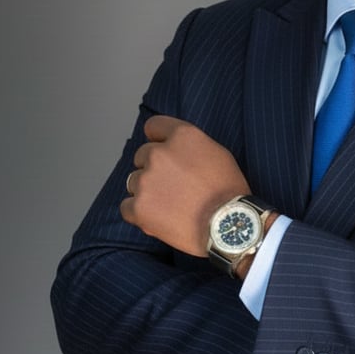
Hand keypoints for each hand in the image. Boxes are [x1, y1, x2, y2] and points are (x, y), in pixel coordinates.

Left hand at [120, 115, 248, 256]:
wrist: (227, 226)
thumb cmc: (228, 192)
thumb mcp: (218, 154)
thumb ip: (190, 145)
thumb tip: (175, 148)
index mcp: (182, 137)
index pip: (154, 126)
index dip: (158, 140)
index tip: (163, 151)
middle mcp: (159, 154)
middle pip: (142, 155)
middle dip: (154, 168)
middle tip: (173, 185)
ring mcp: (146, 180)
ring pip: (134, 181)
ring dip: (147, 191)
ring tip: (170, 205)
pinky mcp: (138, 206)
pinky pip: (126, 206)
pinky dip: (139, 213)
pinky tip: (159, 217)